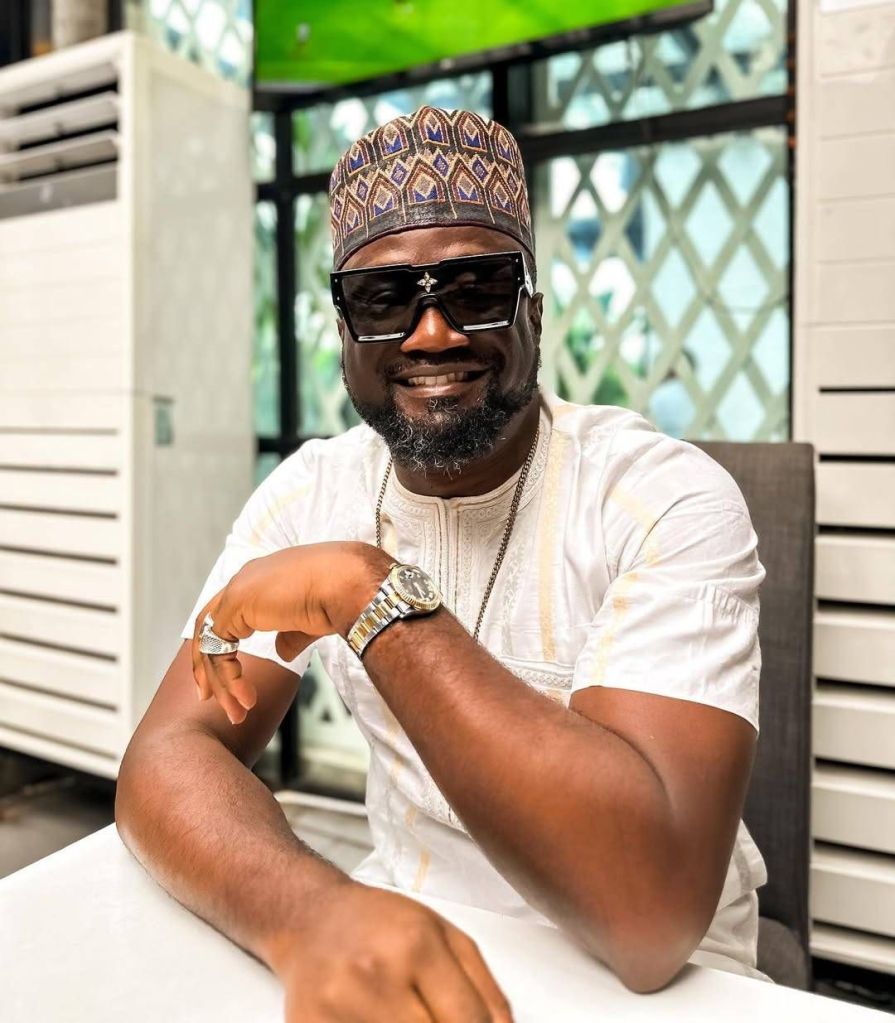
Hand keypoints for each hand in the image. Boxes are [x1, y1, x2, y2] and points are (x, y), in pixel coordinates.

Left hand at [191, 541, 391, 723]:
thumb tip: (280, 652)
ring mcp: (238, 589)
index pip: (229, 613)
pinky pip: (219, 650)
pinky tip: (246, 698)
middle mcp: (245, 579)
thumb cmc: (341, 596)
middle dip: (205, 664)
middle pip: (209, 625)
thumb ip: (290, 635)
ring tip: (236, 712)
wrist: (349, 584)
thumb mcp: (310, 621)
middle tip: (207, 697)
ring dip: (220, 681)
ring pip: (210, 642)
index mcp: (263, 577)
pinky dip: (228, 678)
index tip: (226, 678)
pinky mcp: (235, 605)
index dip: (223, 646)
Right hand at [272, 881, 513, 1022]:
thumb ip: (485, 990)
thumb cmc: (379, 925)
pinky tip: (380, 1020)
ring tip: (408, 1014)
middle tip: (434, 1016)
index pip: (468, 1022)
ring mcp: (336, 1008)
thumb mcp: (446, 936)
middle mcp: (374, 975)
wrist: (311, 919)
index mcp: (414, 944)